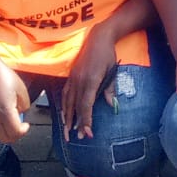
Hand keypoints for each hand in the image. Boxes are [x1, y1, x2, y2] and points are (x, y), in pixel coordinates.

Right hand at [0, 61, 30, 144]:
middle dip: (15, 136)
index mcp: (5, 110)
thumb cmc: (4, 77)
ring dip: (6, 135)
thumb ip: (24, 105)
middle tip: (20, 127)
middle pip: (4, 139)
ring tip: (12, 125)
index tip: (26, 124)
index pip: (15, 132)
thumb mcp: (21, 89)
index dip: (23, 131)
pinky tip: (3, 121)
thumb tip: (21, 114)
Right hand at [62, 25, 118, 141]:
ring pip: (67, 102)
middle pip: (75, 107)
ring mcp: (73, 78)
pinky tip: (64, 115)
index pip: (86, 106)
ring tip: (67, 131)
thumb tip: (112, 105)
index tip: (88, 133)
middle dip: (76, 124)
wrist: (98, 37)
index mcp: (90, 80)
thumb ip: (110, 89)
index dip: (86, 121)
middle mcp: (79, 81)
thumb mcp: (112, 71)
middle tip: (78, 138)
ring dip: (67, 118)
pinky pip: (65, 94)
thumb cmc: (108, 54)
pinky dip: (64, 106)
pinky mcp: (70, 76)